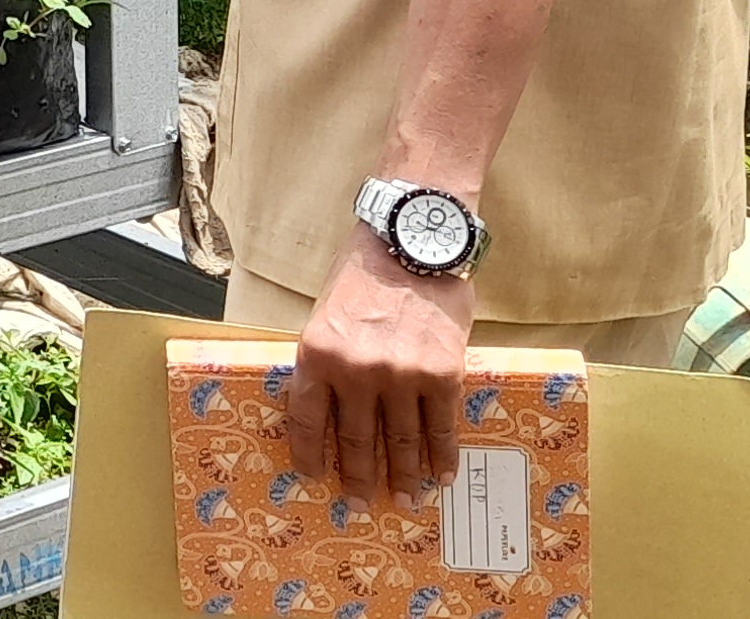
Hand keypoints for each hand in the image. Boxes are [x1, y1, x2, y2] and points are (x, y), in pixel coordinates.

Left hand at [287, 226, 472, 505]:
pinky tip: (441, 476)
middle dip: (359, 478)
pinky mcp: (442, 374)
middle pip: (357, 441)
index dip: (310, 456)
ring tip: (406, 500)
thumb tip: (331, 412)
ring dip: (404, 477)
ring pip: (402, 442)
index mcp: (317, 356)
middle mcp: (357, 372)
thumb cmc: (363, 277)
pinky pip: (441, 427)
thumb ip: (328, 363)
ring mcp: (402, 376)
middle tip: (361, 505)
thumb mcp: (325, 317)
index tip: (314, 478)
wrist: (411, 244)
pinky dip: (442, 457)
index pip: (308, 422)